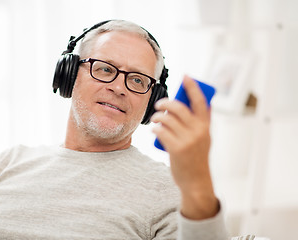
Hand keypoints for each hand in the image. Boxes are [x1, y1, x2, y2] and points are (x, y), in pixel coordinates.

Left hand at [151, 75, 218, 218]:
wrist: (195, 180)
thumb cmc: (197, 157)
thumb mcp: (205, 138)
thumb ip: (202, 122)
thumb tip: (203, 104)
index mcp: (206, 126)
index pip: (200, 101)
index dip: (193, 87)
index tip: (186, 76)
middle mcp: (198, 131)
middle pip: (179, 107)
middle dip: (166, 103)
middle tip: (159, 105)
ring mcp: (187, 140)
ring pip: (167, 119)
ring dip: (158, 117)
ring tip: (156, 119)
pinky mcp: (176, 148)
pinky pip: (161, 131)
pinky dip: (155, 128)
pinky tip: (154, 130)